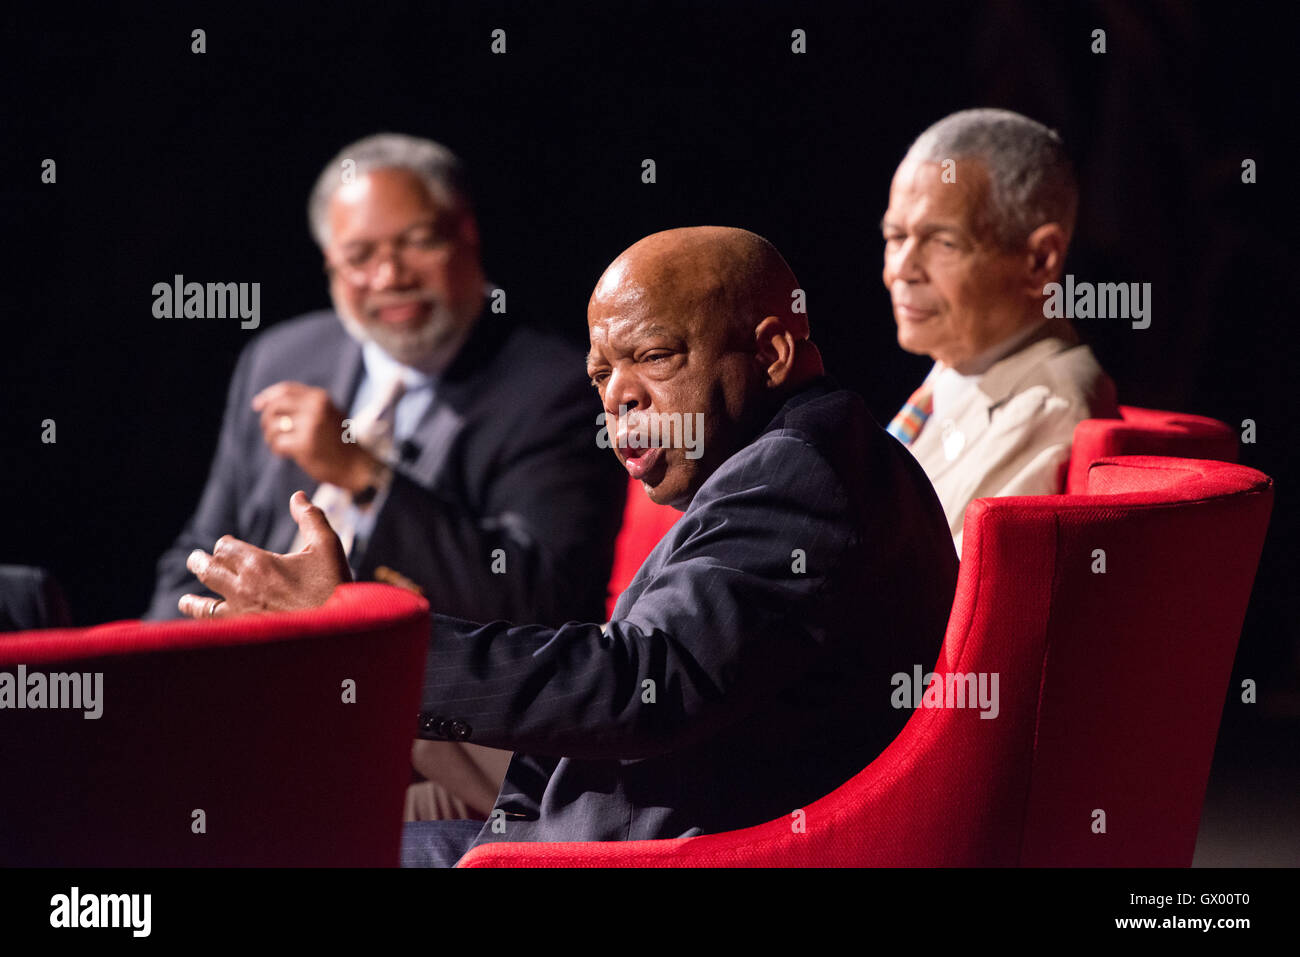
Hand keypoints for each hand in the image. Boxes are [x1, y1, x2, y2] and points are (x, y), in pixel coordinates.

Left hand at [179, 491, 352, 619]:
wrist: (337, 629)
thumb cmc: (333, 585)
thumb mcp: (328, 545)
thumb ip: (311, 517)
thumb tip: (297, 497)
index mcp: (259, 563)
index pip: (224, 547)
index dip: (224, 545)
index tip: (226, 546)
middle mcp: (243, 588)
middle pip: (208, 570)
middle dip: (200, 562)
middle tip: (195, 559)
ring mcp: (241, 614)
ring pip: (204, 607)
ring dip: (193, 601)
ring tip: (186, 600)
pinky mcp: (246, 635)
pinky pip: (216, 630)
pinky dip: (205, 626)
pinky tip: (204, 627)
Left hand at [252, 381, 376, 491]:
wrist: (356, 465)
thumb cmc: (338, 441)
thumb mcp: (327, 414)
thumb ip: (305, 405)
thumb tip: (266, 402)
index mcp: (320, 398)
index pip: (286, 391)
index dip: (268, 397)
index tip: (257, 405)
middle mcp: (316, 408)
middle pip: (275, 407)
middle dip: (267, 419)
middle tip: (270, 432)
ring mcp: (310, 426)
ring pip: (273, 426)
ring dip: (271, 437)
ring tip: (282, 445)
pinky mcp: (304, 445)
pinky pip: (277, 443)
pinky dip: (278, 450)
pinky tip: (286, 454)